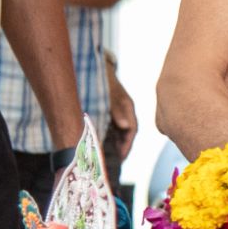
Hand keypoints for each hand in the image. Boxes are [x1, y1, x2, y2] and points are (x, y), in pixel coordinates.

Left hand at [103, 59, 136, 179]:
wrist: (96, 65)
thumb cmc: (103, 79)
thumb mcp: (110, 93)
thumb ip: (118, 109)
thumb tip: (126, 126)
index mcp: (128, 108)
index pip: (132, 131)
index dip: (126, 146)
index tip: (119, 159)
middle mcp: (124, 112)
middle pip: (125, 135)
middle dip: (120, 150)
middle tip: (110, 163)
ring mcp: (117, 112)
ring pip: (118, 132)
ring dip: (112, 144)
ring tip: (103, 157)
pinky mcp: (109, 112)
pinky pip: (110, 128)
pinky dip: (105, 137)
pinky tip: (96, 144)